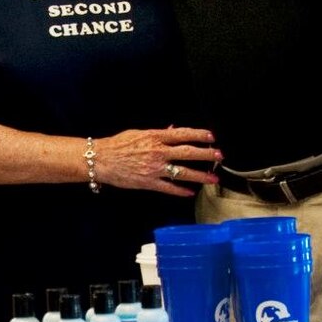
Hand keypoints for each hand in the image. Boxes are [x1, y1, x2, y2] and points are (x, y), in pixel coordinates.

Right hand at [94, 127, 220, 195]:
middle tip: (219, 156)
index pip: (183, 134)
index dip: (199, 134)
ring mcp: (155, 169)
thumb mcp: (139, 133)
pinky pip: (169, 188)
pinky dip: (181, 191)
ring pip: (183, 172)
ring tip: (213, 178)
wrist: (101, 160)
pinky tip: (191, 192)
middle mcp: (158, 152)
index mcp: (156, 137)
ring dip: (201, 175)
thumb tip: (173, 129)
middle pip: (188, 153)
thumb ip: (158, 133)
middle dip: (207, 155)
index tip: (212, 136)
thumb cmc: (118, 144)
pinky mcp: (149, 183)